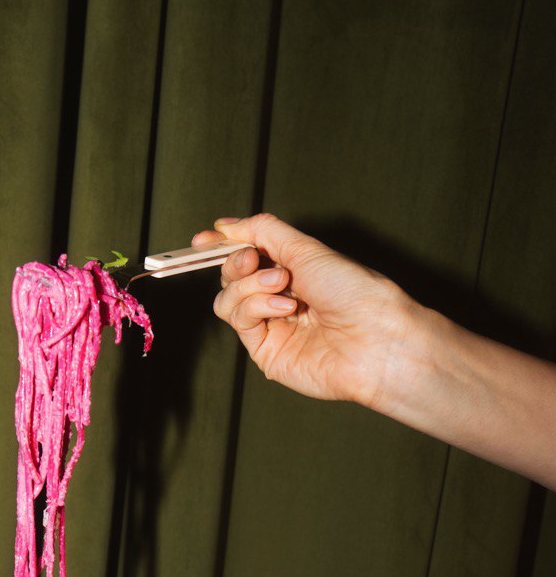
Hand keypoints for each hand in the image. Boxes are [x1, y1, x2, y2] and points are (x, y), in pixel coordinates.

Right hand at [195, 213, 414, 407]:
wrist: (372, 336)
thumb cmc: (352, 290)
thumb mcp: (305, 248)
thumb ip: (263, 231)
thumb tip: (225, 225)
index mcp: (291, 270)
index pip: (244, 255)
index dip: (222, 246)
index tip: (203, 239)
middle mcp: (277, 297)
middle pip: (229, 276)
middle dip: (237, 264)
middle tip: (255, 260)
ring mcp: (270, 326)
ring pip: (227, 299)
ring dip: (249, 286)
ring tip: (282, 286)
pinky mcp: (265, 351)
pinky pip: (239, 321)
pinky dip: (256, 307)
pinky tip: (285, 308)